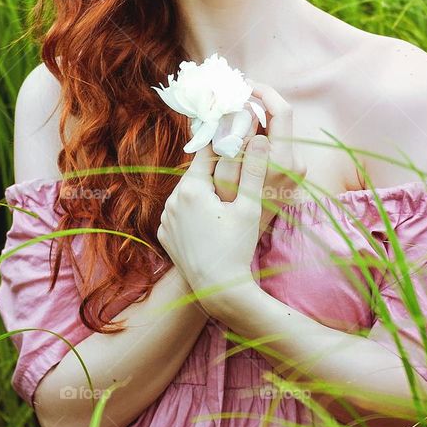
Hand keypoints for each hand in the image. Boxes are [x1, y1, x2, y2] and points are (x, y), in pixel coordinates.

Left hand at [157, 135, 270, 314]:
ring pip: (187, 193)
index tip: (237, 136)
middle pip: (196, 174)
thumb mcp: (249, 207)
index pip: (206, 152)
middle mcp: (172, 200)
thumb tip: (262, 138)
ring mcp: (166, 218)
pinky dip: (193, 211)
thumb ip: (254, 169)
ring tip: (225, 200)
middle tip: (237, 171)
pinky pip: (179, 213)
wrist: (217, 289)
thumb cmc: (237, 247)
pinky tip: (211, 221)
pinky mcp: (164, 234)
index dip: (224, 143)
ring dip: (204, 192)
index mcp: (191, 188)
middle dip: (215, 171)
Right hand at [212, 81, 306, 236]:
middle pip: (277, 116)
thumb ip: (232, 141)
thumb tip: (235, 109)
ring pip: (272, 130)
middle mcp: (294, 164)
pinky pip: (270, 144)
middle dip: (253, 102)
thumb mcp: (225, 176)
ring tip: (226, 113)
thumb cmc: (228, 215)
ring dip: (250, 118)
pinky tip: (233, 134)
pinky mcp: (288, 174)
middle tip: (231, 94)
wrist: (238, 248)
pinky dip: (252, 134)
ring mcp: (293, 170)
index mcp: (283, 162)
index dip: (262, 92)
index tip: (240, 85)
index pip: (280, 111)